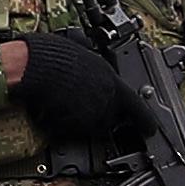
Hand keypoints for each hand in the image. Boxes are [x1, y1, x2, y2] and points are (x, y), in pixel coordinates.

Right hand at [5, 32, 141, 142]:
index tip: (151, 129)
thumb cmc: (52, 54)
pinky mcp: (75, 125)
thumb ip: (97, 72)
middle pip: (111, 119)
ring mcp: (93, 114)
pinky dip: (61, 125)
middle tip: (77, 104)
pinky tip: (50, 109)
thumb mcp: (85, 57)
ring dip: (79, 121)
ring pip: (92, 127)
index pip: (137, 106)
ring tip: (60, 103)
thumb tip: (95, 74)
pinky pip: (71, 131)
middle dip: (99, 116)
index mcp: (113, 80)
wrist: (33, 64)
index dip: (145, 120)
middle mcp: (108, 99)